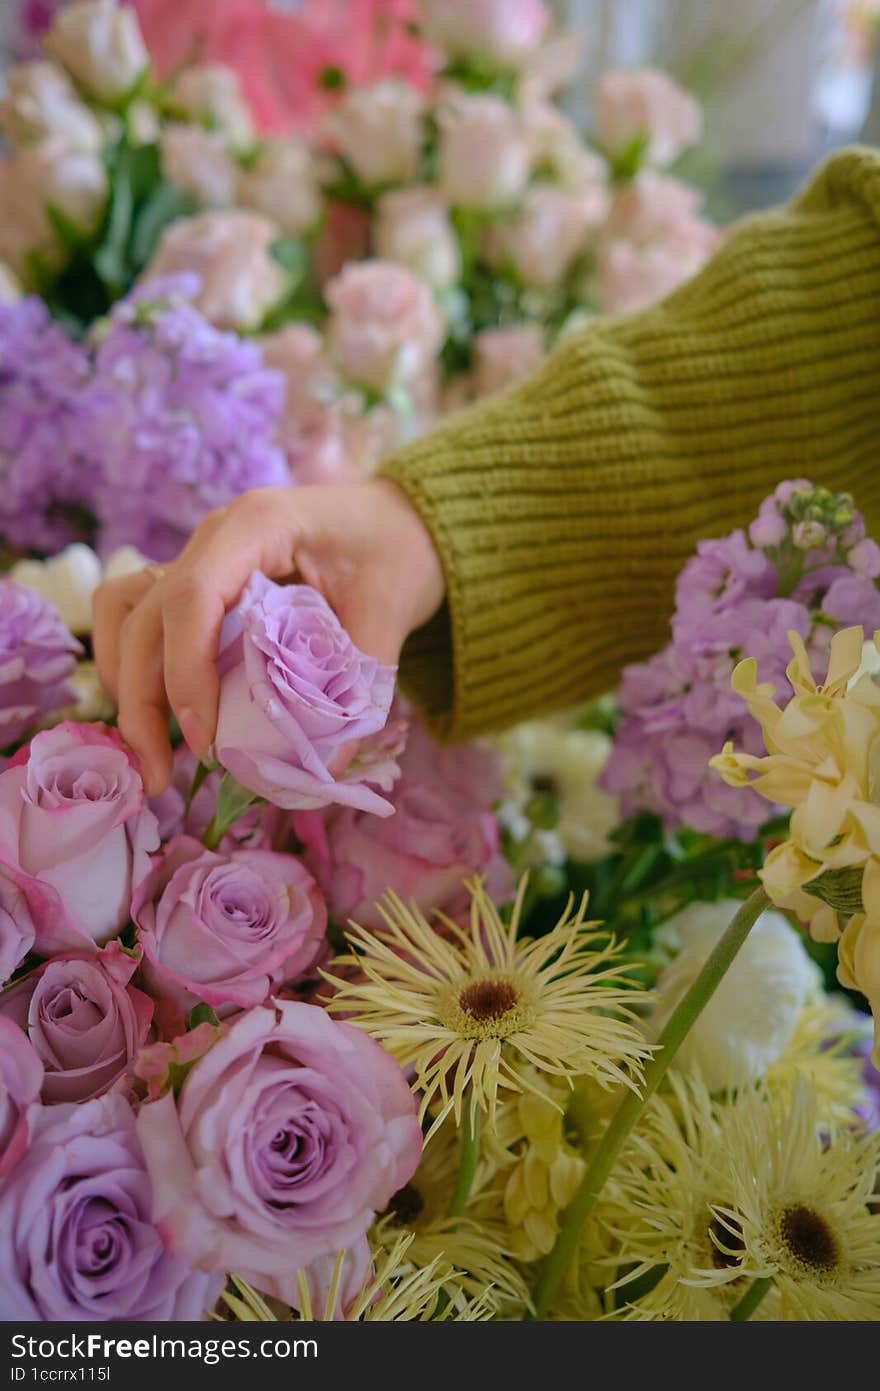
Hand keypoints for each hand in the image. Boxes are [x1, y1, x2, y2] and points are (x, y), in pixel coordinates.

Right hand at [92, 480, 445, 794]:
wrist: (401, 522)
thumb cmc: (395, 552)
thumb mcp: (389, 613)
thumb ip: (358, 686)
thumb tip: (322, 770)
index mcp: (258, 524)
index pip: (193, 597)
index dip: (186, 674)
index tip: (204, 740)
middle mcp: (213, 536)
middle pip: (145, 616)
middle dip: (141, 703)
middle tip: (158, 775)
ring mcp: (198, 556)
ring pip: (125, 616)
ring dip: (126, 686)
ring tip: (150, 755)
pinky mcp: (197, 583)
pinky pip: (137, 616)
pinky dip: (133, 666)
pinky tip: (156, 717)